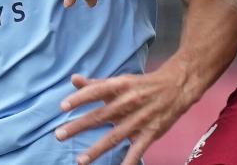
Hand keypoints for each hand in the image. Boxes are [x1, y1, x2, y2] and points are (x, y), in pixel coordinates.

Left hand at [54, 62, 195, 164]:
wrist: (177, 87)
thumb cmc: (143, 85)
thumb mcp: (120, 81)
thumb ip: (96, 84)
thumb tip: (73, 80)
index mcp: (120, 86)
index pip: (96, 91)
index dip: (80, 99)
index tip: (62, 107)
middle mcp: (128, 102)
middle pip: (100, 116)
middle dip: (79, 126)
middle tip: (59, 134)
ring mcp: (139, 119)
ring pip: (115, 136)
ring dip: (96, 149)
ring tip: (79, 160)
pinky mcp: (150, 133)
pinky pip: (137, 150)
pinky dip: (128, 162)